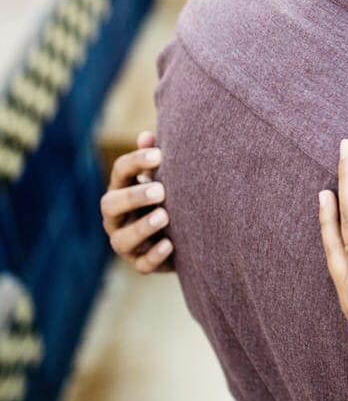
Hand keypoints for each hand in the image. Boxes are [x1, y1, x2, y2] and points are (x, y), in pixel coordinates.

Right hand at [100, 131, 174, 272]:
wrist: (185, 233)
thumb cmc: (170, 196)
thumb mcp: (164, 176)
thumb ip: (156, 159)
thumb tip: (147, 136)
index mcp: (122, 190)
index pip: (119, 173)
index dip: (135, 162)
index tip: (159, 155)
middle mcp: (117, 217)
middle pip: (110, 205)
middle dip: (134, 197)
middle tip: (161, 190)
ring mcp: (126, 243)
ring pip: (122, 240)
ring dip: (142, 228)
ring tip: (164, 216)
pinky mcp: (141, 263)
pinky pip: (142, 264)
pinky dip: (154, 255)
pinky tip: (170, 244)